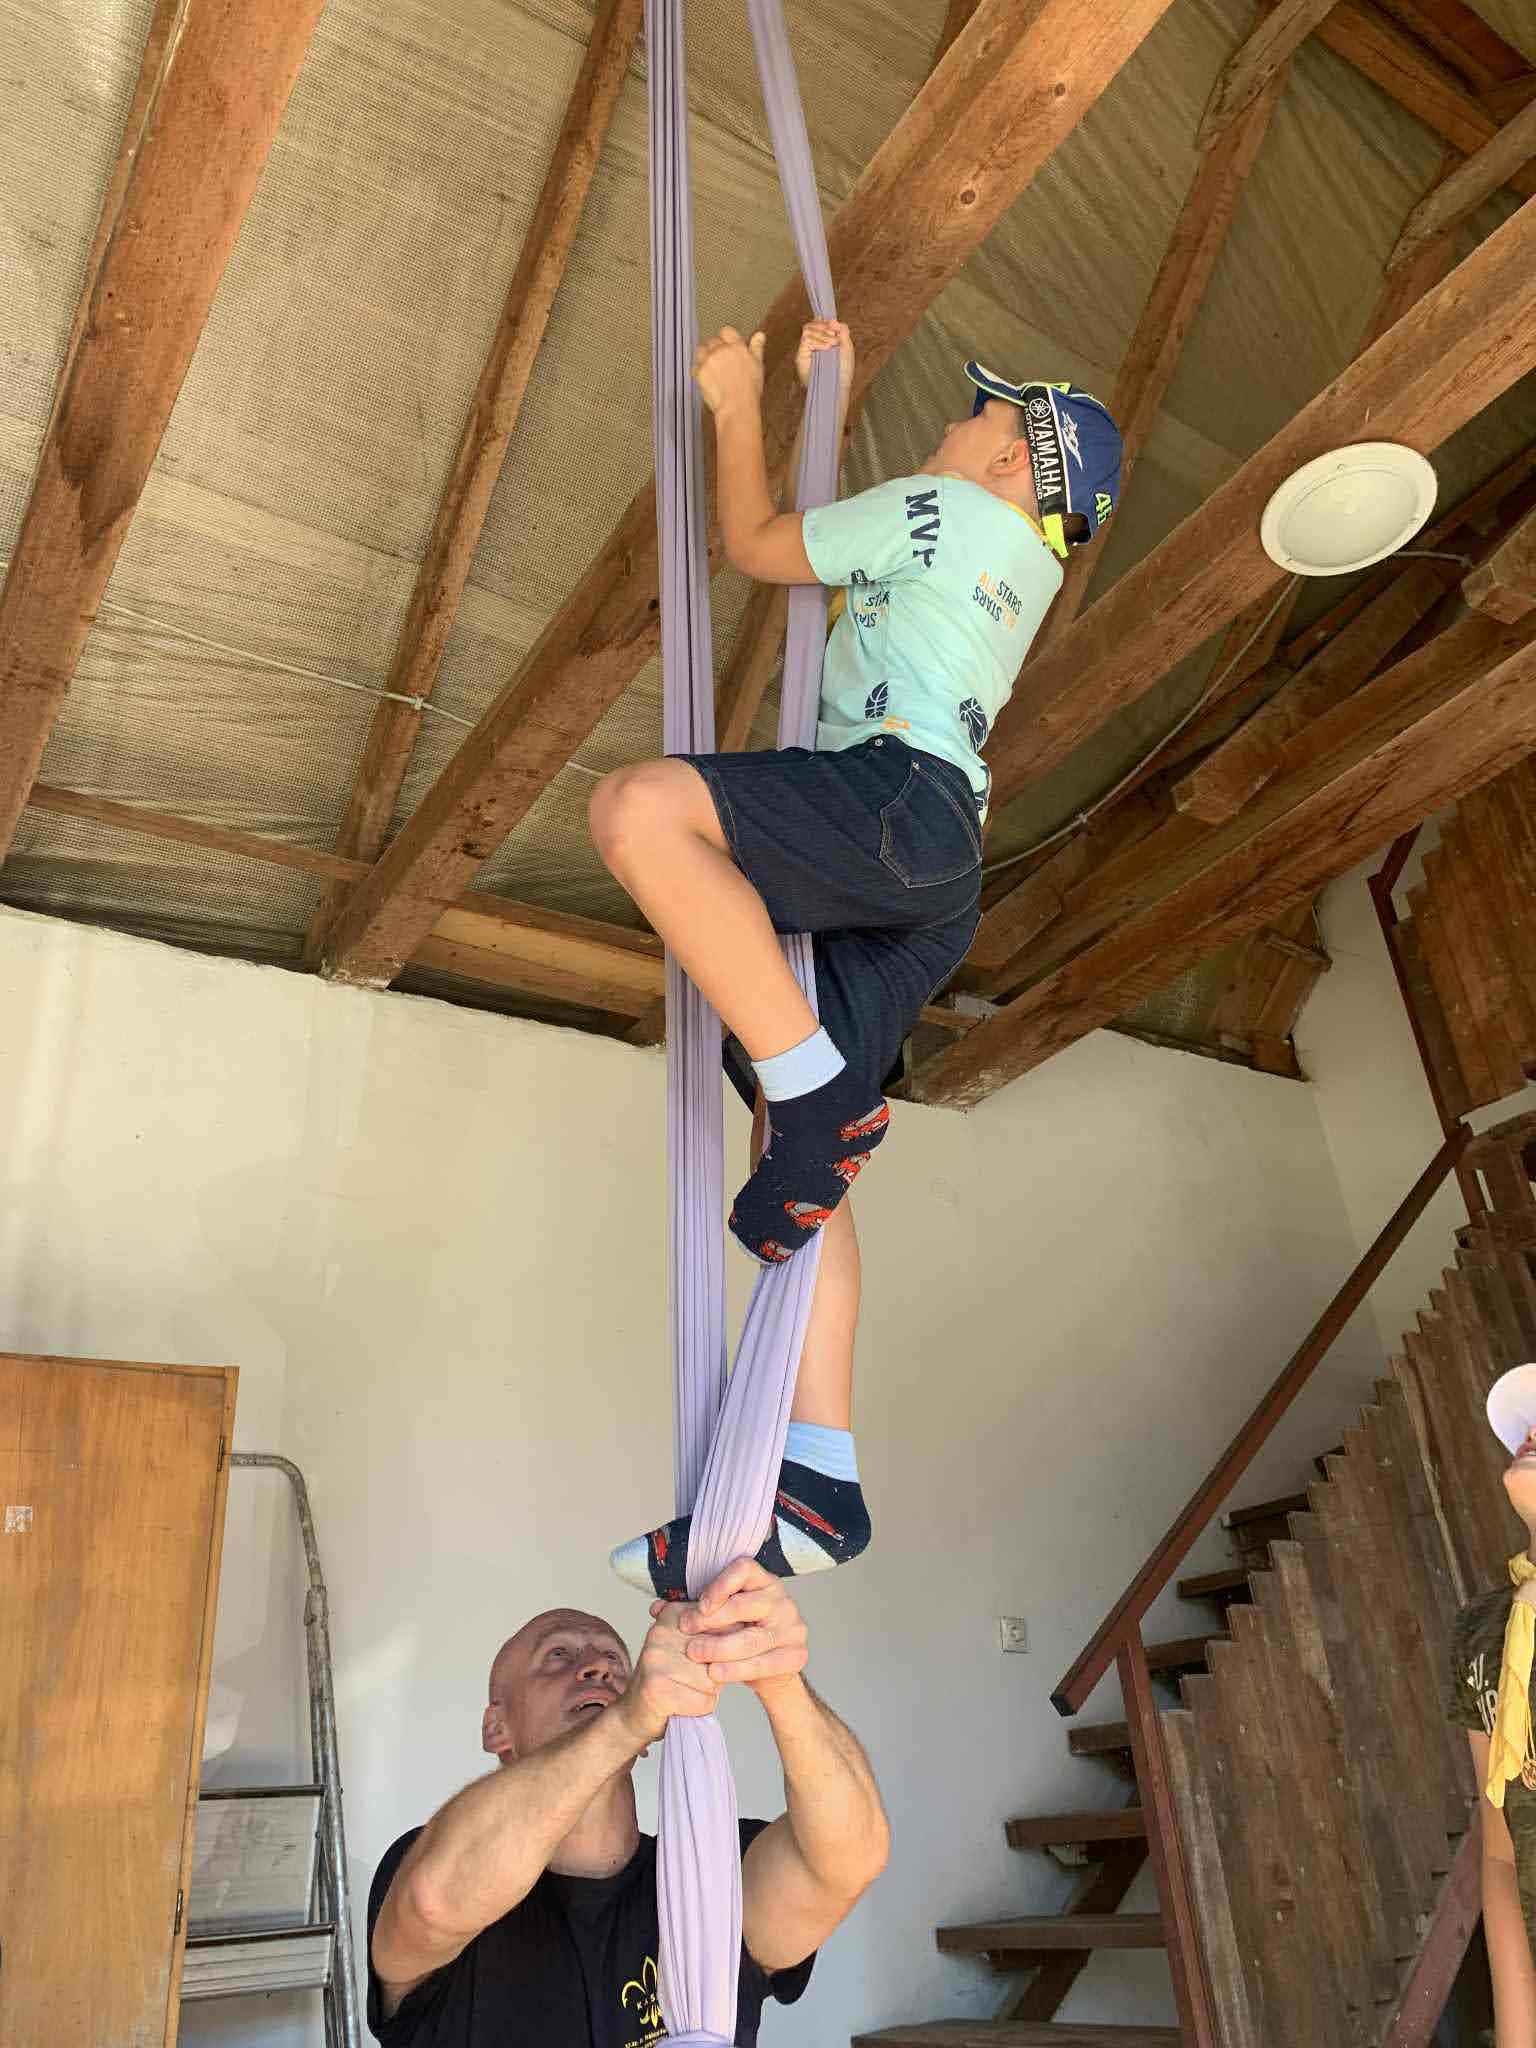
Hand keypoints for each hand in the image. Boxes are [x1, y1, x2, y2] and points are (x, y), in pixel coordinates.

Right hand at [617, 1605, 721, 1747]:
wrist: (635, 1711)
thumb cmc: (669, 1677)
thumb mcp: (688, 1644)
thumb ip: (712, 1630)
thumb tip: (746, 1625)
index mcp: (674, 1614)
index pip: (724, 1623)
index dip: (728, 1648)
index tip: (713, 1659)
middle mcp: (663, 1631)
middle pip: (720, 1654)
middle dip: (717, 1672)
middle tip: (696, 1678)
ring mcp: (657, 1658)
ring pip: (714, 1679)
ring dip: (708, 1692)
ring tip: (687, 1690)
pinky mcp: (657, 1687)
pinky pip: (704, 1700)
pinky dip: (700, 1708)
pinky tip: (683, 1704)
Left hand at [664, 1558, 809, 1697]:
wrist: (773, 1669)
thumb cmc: (741, 1634)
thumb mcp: (722, 1618)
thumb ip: (693, 1609)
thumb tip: (655, 1608)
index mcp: (765, 1582)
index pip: (745, 1569)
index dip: (721, 1584)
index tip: (700, 1604)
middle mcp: (782, 1601)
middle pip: (747, 1605)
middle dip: (712, 1620)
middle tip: (686, 1631)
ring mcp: (793, 1629)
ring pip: (752, 1638)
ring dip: (719, 1647)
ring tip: (695, 1654)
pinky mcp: (796, 1656)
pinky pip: (763, 1664)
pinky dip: (736, 1669)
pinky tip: (715, 1673)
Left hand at [693, 327, 765, 421]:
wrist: (738, 407)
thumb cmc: (750, 389)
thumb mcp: (758, 366)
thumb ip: (757, 348)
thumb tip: (760, 335)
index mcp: (737, 346)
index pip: (726, 331)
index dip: (726, 339)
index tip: (728, 348)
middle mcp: (721, 350)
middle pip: (712, 341)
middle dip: (715, 350)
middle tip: (721, 363)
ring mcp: (709, 360)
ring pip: (701, 351)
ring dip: (704, 357)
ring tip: (712, 369)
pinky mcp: (700, 372)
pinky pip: (695, 367)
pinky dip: (699, 371)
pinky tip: (708, 380)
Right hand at [795, 319, 853, 401]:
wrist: (839, 386)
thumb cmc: (843, 370)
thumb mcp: (847, 346)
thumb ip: (842, 330)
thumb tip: (833, 320)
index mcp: (823, 340)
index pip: (818, 323)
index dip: (824, 321)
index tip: (835, 326)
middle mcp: (813, 343)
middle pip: (811, 324)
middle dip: (824, 327)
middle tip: (835, 338)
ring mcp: (806, 350)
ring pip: (807, 330)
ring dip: (822, 334)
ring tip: (832, 345)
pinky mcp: (800, 356)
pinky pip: (805, 340)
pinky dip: (817, 341)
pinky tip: (826, 349)